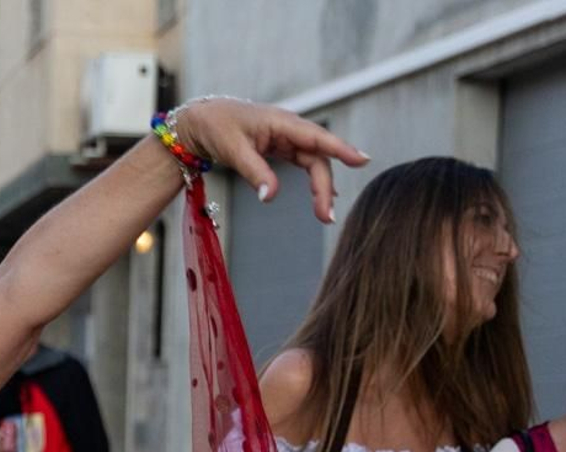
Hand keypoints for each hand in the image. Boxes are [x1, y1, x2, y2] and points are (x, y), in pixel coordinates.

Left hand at [171, 98, 369, 222]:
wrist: (203, 121)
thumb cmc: (217, 128)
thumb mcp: (234, 151)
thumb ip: (255, 173)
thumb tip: (270, 197)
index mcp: (282, 122)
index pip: (317, 137)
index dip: (341, 149)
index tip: (362, 160)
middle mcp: (290, 129)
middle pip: (317, 158)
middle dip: (324, 186)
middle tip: (327, 216)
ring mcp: (287, 138)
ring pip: (313, 163)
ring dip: (320, 187)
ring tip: (325, 215)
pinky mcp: (281, 148)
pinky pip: (304, 164)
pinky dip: (312, 181)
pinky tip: (322, 198)